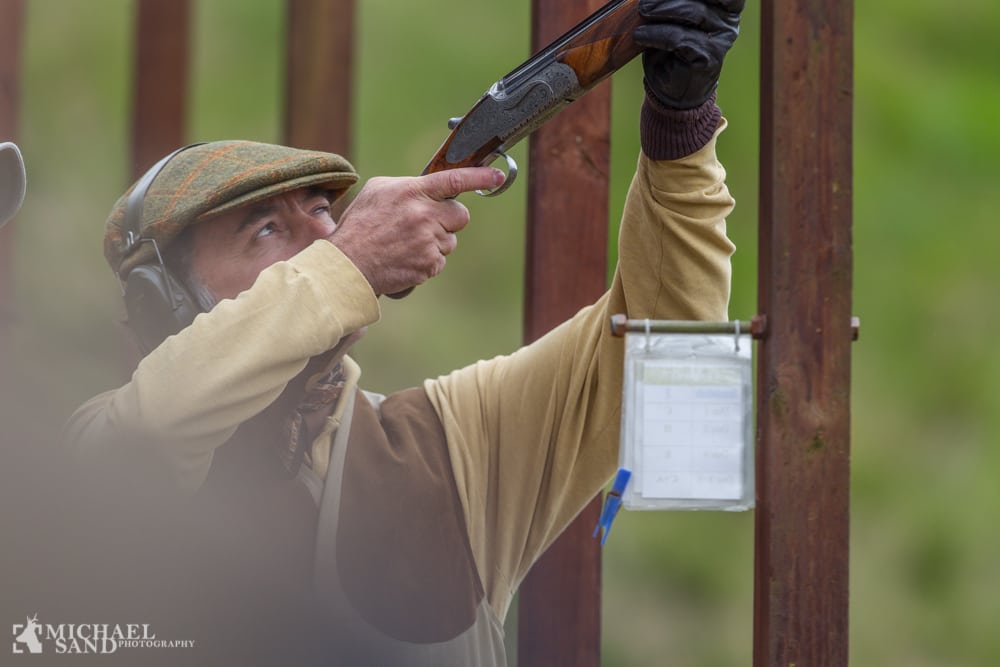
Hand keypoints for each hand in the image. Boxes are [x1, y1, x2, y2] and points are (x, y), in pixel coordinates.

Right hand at [328, 167, 504, 295]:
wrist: (349, 265)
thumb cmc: (360, 226)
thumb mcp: (377, 191)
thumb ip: (408, 186)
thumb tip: (430, 189)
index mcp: (412, 192)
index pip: (454, 180)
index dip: (480, 178)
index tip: (498, 176)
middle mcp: (424, 215)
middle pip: (460, 216)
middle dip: (450, 220)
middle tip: (428, 224)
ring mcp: (428, 241)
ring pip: (450, 241)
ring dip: (435, 243)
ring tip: (406, 245)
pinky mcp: (429, 264)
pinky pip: (440, 261)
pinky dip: (427, 262)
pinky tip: (406, 259)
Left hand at [634, 0, 743, 109]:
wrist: (673, 88)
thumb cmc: (671, 47)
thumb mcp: (673, 17)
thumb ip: (673, 3)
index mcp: (725, 5)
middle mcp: (728, 20)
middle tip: (645, 2)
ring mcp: (721, 39)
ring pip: (694, 13)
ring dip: (662, 10)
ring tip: (643, 12)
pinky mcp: (708, 58)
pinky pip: (680, 39)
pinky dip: (657, 34)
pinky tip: (640, 35)